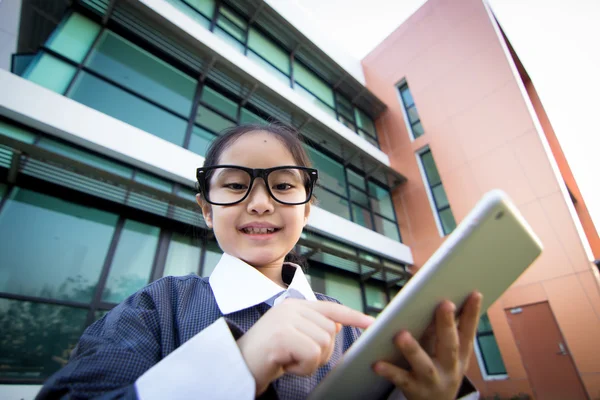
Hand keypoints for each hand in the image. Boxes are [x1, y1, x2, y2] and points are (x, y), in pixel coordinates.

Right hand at [237, 299, 373, 395]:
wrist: (237, 365)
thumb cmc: (266, 354)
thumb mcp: (292, 337)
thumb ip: (313, 327)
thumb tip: (337, 325)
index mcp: (295, 305)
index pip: (331, 309)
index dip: (353, 317)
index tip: (371, 323)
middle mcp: (291, 308)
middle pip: (329, 332)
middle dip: (320, 353)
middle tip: (296, 358)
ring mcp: (286, 320)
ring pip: (323, 344)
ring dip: (309, 362)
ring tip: (289, 360)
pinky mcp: (282, 336)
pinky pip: (312, 355)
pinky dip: (302, 368)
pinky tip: (285, 365)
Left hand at [374, 292, 482, 399]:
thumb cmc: (441, 370)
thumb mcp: (449, 353)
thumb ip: (442, 329)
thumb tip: (436, 298)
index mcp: (460, 354)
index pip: (468, 331)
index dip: (472, 313)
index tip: (474, 293)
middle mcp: (450, 367)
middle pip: (449, 346)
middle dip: (447, 325)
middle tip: (444, 304)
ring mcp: (432, 380)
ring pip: (424, 365)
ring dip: (413, 349)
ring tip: (401, 335)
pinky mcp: (414, 389)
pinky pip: (400, 379)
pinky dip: (390, 371)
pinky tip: (377, 363)